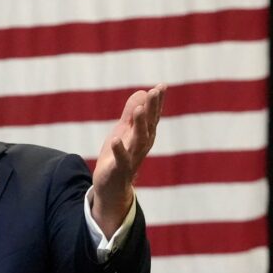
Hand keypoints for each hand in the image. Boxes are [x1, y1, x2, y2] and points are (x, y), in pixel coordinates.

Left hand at [92, 84, 165, 236]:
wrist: (111, 187)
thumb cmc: (119, 156)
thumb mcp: (124, 131)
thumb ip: (132, 113)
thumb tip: (142, 91)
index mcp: (144, 136)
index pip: (153, 116)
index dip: (157, 102)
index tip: (162, 86)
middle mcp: (142, 146)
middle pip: (149, 125)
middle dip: (152, 109)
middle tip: (155, 92)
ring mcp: (132, 158)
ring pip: (139, 140)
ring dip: (140, 125)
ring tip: (139, 110)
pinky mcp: (120, 169)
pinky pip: (121, 159)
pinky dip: (119, 150)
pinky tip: (115, 139)